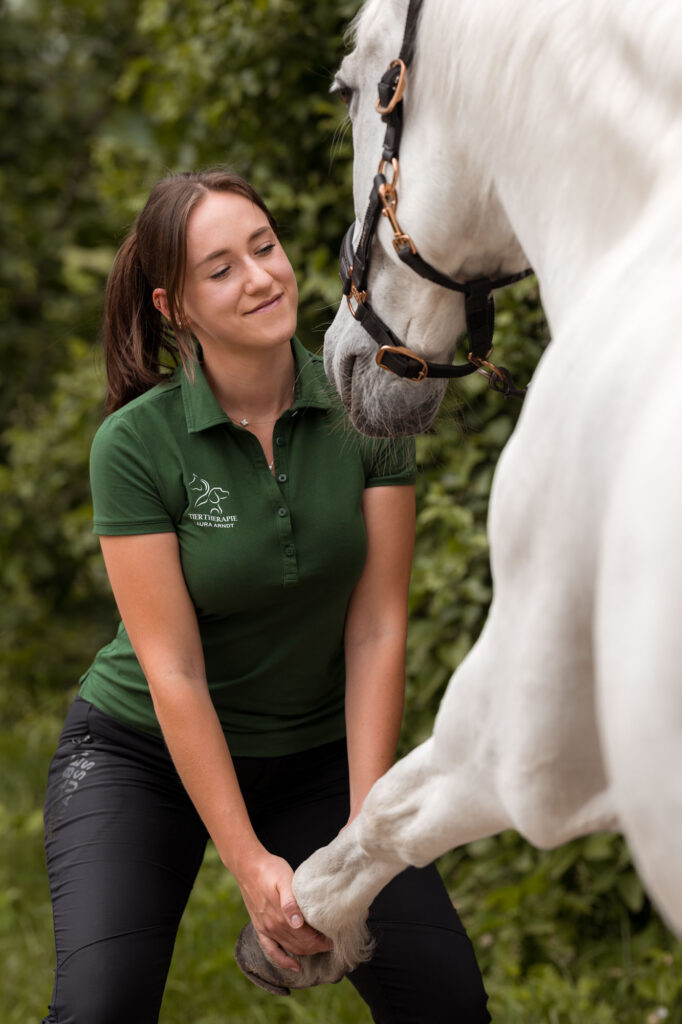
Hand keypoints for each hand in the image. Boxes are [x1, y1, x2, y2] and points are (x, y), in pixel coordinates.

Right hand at [236, 851, 332, 970]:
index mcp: (282, 916)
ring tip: (321, 947)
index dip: (323, 941)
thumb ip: (290, 901)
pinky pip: (271, 951)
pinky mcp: (260, 928)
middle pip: (302, 946)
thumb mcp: (284, 878)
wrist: (247, 866)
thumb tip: (298, 923)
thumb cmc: (270, 869)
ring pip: (290, 949)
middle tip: (332, 942)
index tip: (336, 938)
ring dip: (307, 952)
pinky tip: (294, 966)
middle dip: (319, 947)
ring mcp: (266, 929)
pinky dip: (283, 961)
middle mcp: (274, 927)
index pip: (308, 937)